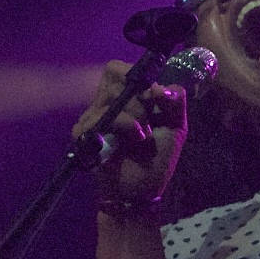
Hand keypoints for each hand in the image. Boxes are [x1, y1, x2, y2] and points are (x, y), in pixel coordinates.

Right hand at [72, 60, 188, 204]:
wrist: (142, 189)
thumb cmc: (158, 157)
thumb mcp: (176, 126)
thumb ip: (175, 100)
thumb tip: (158, 86)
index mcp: (126, 97)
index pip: (116, 69)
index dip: (133, 75)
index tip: (150, 96)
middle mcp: (106, 103)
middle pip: (114, 78)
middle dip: (139, 100)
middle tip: (147, 120)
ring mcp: (92, 117)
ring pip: (110, 98)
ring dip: (133, 118)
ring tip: (140, 137)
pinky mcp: (83, 134)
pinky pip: (98, 118)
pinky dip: (120, 128)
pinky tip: (125, 143)